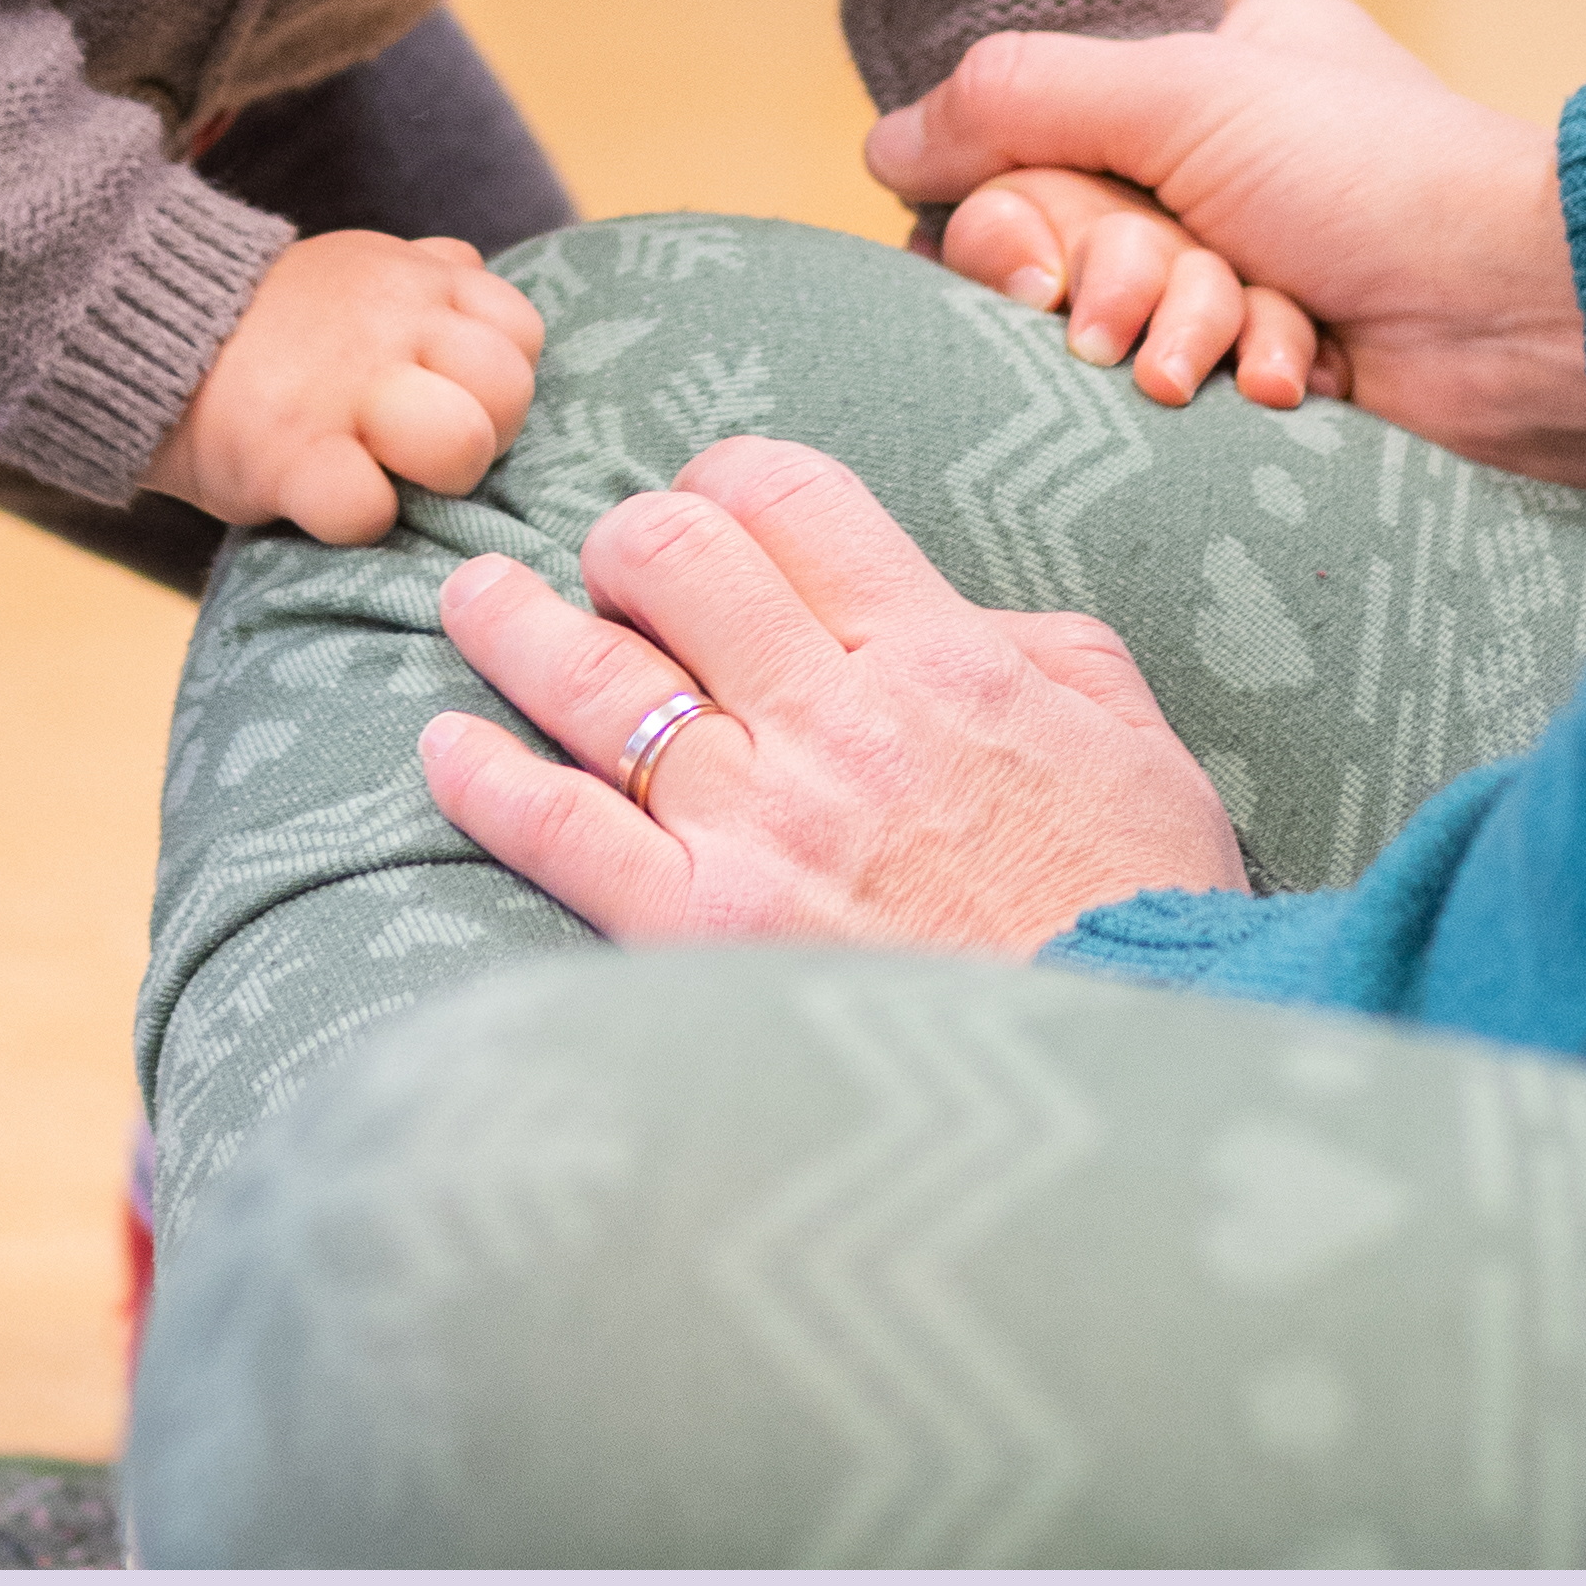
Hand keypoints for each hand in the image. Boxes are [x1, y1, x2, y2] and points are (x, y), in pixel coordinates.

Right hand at [152, 229, 546, 550]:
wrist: (143, 331)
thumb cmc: (271, 324)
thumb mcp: (357, 268)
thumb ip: (427, 275)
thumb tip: (477, 275)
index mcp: (416, 282)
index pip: (522, 333)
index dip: (496, 379)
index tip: (447, 394)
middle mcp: (393, 327)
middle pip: (506, 391)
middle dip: (481, 434)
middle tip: (420, 447)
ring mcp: (345, 391)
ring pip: (461, 444)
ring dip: (433, 480)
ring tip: (384, 473)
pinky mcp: (292, 455)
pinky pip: (369, 509)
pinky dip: (356, 520)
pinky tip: (326, 500)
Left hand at [423, 432, 1245, 955]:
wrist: (1119, 1104)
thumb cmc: (1139, 920)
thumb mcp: (1136, 746)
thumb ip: (1041, 652)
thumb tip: (946, 614)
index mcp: (940, 660)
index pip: (789, 499)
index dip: (727, 481)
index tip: (708, 507)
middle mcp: (833, 721)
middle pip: (673, 557)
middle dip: (625, 539)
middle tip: (609, 564)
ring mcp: (756, 827)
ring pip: (589, 675)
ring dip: (511, 622)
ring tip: (475, 602)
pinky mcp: (697, 936)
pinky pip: (553, 829)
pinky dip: (481, 777)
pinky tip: (445, 749)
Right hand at [870, 0, 1585, 487]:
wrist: (1529, 323)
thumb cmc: (1381, 176)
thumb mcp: (1184, 93)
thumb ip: (1017, 98)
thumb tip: (884, 148)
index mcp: (1205, 33)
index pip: (1037, 77)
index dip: (1013, 147)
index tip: (1026, 184)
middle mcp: (1209, 137)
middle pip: (1051, 204)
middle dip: (1101, 257)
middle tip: (1140, 277)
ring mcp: (1235, 244)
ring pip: (1105, 296)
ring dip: (1170, 322)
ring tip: (1236, 331)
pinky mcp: (1258, 345)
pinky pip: (1175, 365)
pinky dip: (1228, 370)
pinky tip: (1289, 370)